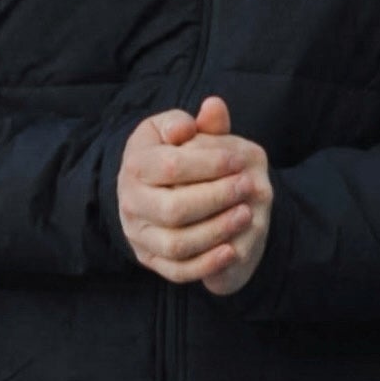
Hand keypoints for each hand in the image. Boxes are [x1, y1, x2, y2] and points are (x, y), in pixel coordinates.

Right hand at [119, 94, 272, 294]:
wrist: (145, 187)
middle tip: (248, 185)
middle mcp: (130, 202)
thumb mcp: (174, 129)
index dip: (208, 163)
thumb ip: (192, 121)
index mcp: (135, 165)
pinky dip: (206, 264)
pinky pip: (177, 271)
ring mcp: (139, 234)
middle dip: (217, 198)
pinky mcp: (150, 258)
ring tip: (247, 214)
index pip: (170, 167)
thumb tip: (213, 109)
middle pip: (173, 209)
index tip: (238, 159)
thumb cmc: (167, 152)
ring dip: (216, 231)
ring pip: (177, 244)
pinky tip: (232, 250)